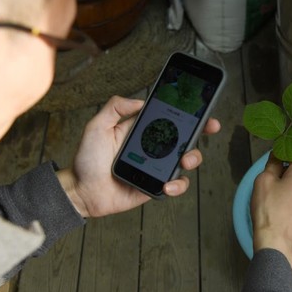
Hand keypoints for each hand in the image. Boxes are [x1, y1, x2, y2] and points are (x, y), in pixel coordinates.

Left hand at [57, 95, 220, 217]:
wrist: (82, 191)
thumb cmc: (87, 159)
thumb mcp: (97, 127)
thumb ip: (114, 108)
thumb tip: (139, 100)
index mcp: (143, 131)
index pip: (170, 118)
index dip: (188, 112)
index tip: (202, 107)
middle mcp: (154, 147)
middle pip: (185, 137)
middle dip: (201, 131)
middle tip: (209, 126)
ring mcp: (158, 167)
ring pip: (186, 160)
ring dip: (192, 157)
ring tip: (184, 160)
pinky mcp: (157, 186)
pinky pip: (176, 185)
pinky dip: (177, 185)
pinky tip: (167, 185)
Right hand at [250, 153, 291, 271]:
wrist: (276, 243)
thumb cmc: (268, 209)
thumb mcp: (263, 180)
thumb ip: (273, 164)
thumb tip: (278, 155)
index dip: (283, 162)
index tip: (274, 170)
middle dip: (291, 179)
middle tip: (275, 191)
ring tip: (281, 207)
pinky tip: (289, 218)